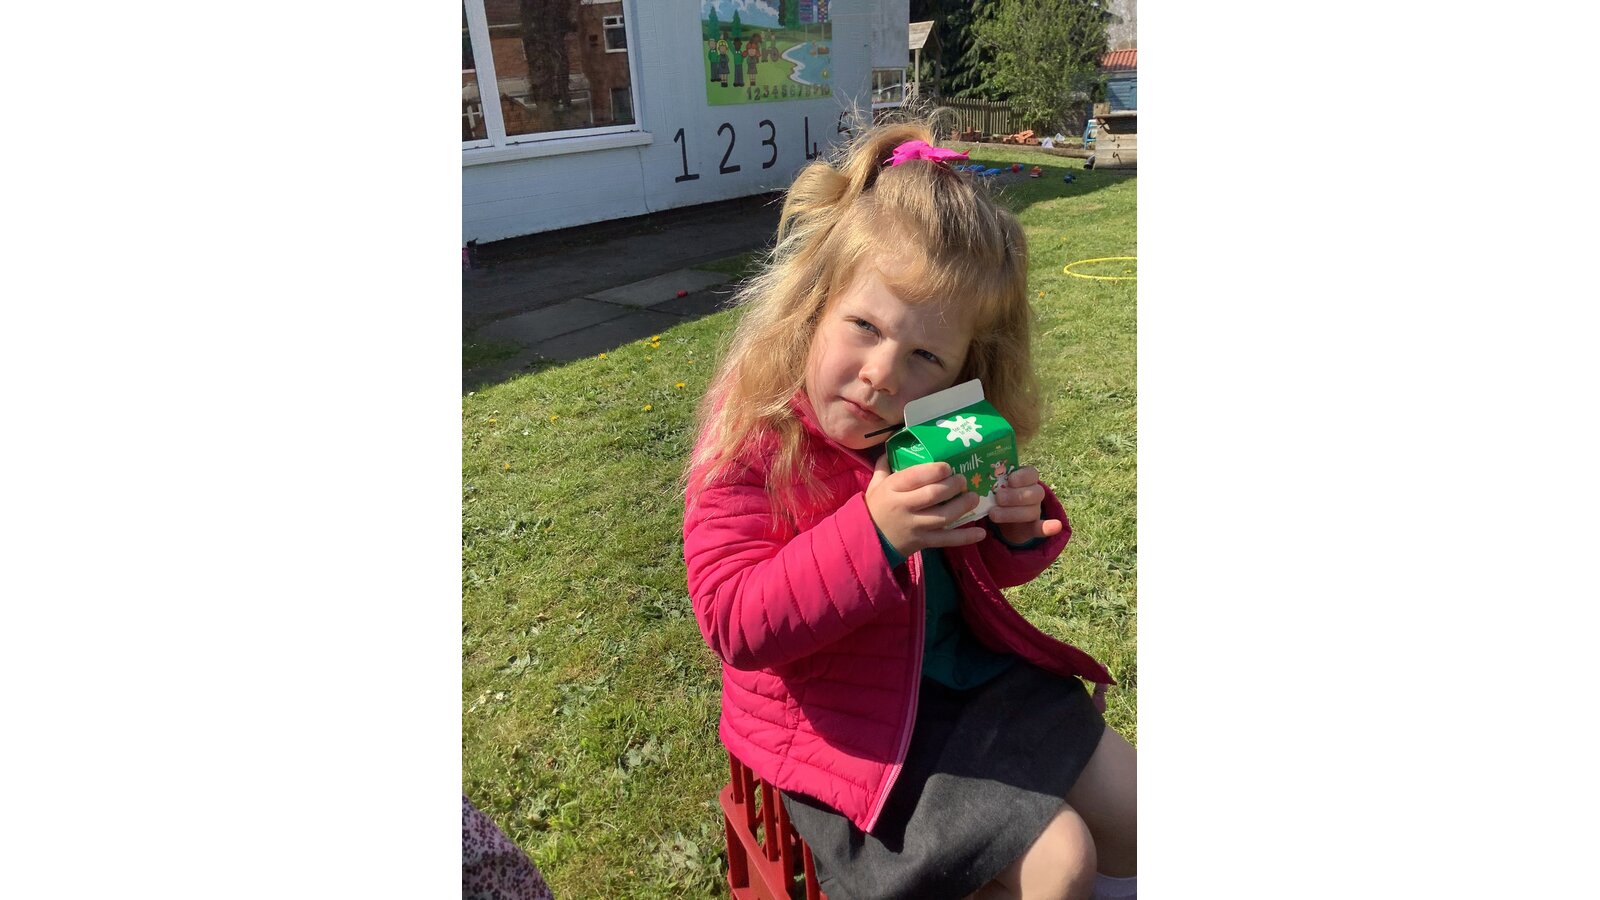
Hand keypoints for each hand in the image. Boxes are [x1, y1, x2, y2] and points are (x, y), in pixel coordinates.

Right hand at [865, 456, 987, 556]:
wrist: (868, 541)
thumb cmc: (874, 509)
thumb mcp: (875, 485)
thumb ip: (885, 465)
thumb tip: (895, 442)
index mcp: (892, 489)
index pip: (916, 476)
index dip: (936, 470)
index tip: (948, 467)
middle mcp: (904, 506)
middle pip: (934, 494)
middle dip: (953, 485)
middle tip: (964, 480)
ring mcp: (915, 526)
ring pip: (943, 516)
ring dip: (963, 506)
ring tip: (974, 497)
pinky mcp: (923, 542)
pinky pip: (946, 540)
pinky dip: (965, 537)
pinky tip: (981, 532)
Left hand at [987, 465, 1064, 545]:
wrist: (1000, 517)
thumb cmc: (994, 494)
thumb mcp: (992, 483)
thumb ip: (990, 477)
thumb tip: (975, 468)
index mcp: (1026, 479)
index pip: (1031, 473)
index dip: (1022, 477)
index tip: (1009, 480)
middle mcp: (1033, 493)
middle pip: (1034, 493)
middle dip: (1016, 496)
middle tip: (998, 498)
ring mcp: (1034, 510)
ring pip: (1033, 511)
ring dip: (1014, 513)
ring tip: (993, 514)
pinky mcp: (1033, 527)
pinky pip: (1042, 528)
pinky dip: (1048, 528)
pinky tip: (1055, 527)